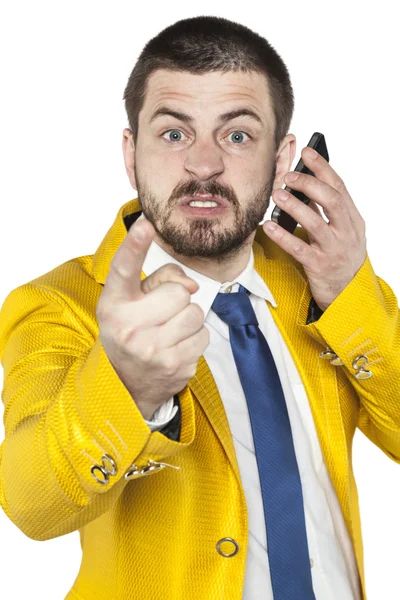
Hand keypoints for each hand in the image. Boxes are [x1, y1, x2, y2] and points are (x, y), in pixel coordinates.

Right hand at [96, 217, 209, 419]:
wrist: (126, 384)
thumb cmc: (131, 331)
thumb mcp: (132, 303)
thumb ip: (159, 279)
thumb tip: (192, 285)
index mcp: (114, 305)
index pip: (124, 269)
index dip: (135, 244)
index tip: (145, 224)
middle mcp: (129, 327)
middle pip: (179, 292)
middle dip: (177, 300)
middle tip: (161, 315)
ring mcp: (152, 350)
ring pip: (195, 313)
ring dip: (188, 319)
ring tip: (169, 331)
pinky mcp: (175, 366)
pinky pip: (203, 336)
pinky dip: (195, 339)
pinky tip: (176, 347)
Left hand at [263, 147, 366, 311]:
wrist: (348, 292)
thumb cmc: (341, 256)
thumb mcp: (340, 230)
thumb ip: (325, 211)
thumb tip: (306, 185)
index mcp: (352, 219)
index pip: (339, 187)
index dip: (323, 167)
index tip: (307, 151)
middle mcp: (346, 232)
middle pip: (331, 200)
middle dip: (309, 184)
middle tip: (288, 175)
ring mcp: (333, 249)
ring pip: (315, 223)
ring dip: (294, 206)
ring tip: (277, 195)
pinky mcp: (318, 265)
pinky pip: (298, 248)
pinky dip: (283, 235)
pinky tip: (269, 225)